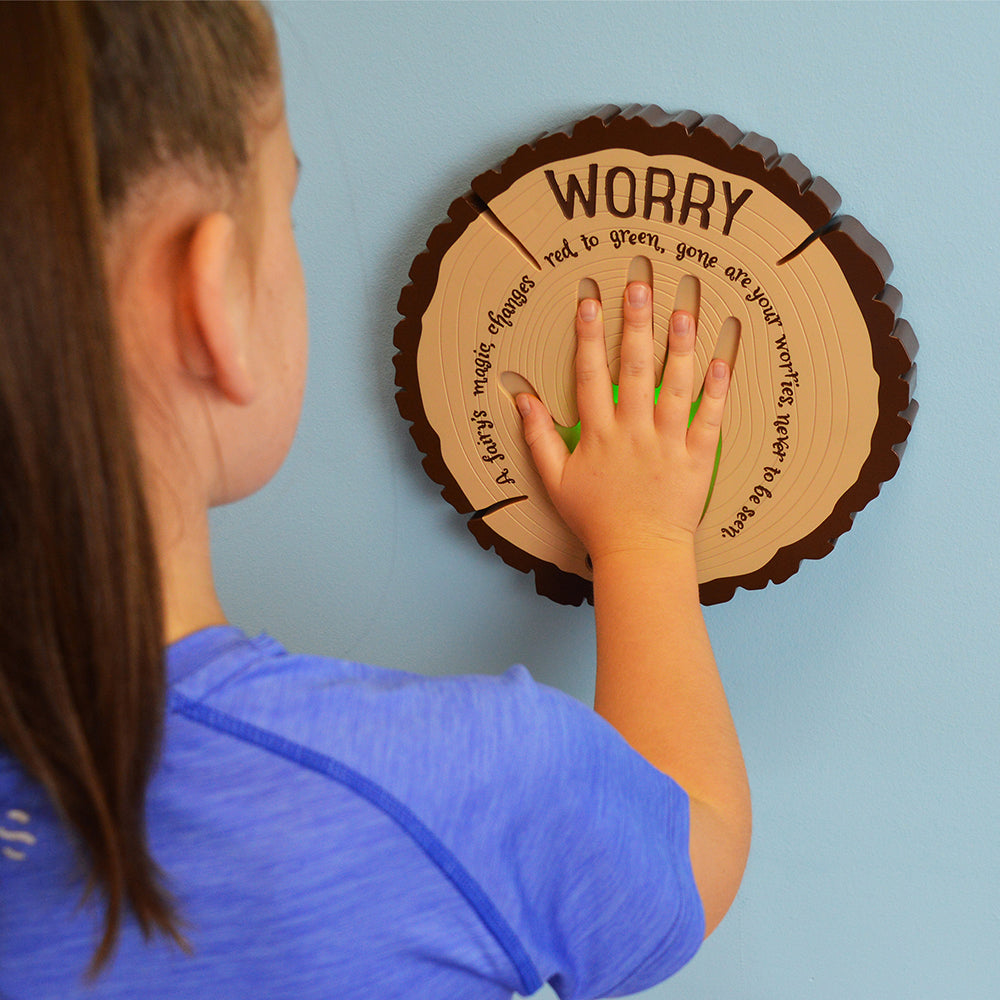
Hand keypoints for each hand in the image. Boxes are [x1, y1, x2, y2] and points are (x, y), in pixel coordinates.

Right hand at [516, 281, 729, 563]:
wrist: (638, 554)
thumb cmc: (596, 519)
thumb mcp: (555, 480)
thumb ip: (538, 437)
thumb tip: (522, 399)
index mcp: (598, 435)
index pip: (590, 376)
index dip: (588, 337)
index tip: (590, 301)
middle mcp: (633, 433)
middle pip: (633, 370)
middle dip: (635, 325)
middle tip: (640, 285)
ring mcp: (667, 445)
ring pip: (674, 388)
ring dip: (678, 348)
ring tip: (683, 310)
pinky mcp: (697, 460)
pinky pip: (709, 421)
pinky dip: (716, 393)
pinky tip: (721, 362)